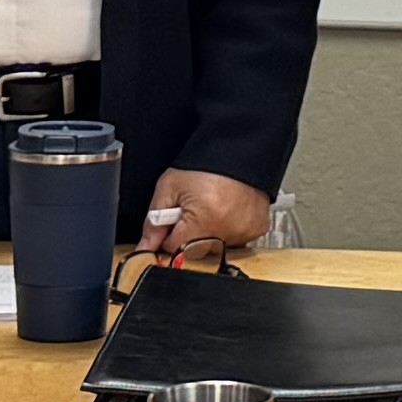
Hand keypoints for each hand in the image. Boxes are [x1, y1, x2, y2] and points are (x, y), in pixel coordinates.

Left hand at [148, 166, 275, 263]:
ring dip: (210, 234)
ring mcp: (244, 231)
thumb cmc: (203, 165)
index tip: (174, 220)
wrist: (236, 150)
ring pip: (217, 247)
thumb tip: (144, 247)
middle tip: (194, 210)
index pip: (175, 248)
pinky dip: (229, 229)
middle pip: (196, 251)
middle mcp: (226, 230)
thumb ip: (153, 222)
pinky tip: (227, 211)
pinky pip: (238, 240)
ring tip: (211, 208)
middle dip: (190, 236)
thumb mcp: (169, 189)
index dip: (170, 234)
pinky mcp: (257, 228)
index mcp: (203, 222)